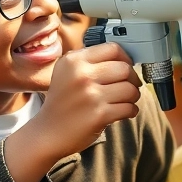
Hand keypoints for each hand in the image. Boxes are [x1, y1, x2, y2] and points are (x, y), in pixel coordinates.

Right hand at [5, 42, 140, 181]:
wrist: (47, 133)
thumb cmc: (62, 103)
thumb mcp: (66, 72)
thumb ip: (90, 62)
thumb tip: (124, 59)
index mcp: (74, 60)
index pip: (113, 49)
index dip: (126, 58)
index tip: (127, 67)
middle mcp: (81, 75)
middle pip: (125, 68)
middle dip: (132, 79)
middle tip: (129, 86)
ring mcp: (91, 95)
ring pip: (130, 89)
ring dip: (133, 96)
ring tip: (125, 100)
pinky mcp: (99, 114)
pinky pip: (129, 107)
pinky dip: (131, 110)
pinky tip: (124, 112)